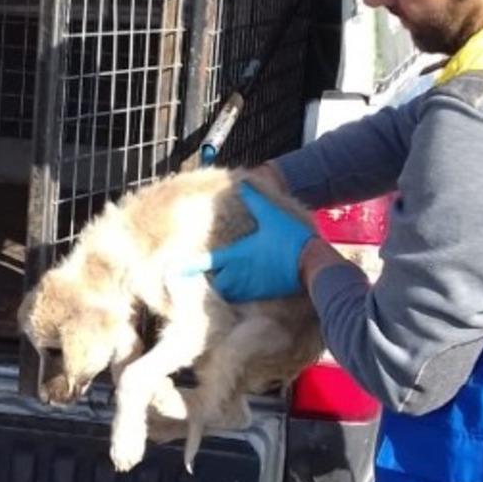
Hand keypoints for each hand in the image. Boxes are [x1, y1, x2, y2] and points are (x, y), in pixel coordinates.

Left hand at [188, 181, 310, 301]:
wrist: (311, 264)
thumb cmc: (289, 239)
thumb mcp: (271, 215)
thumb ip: (254, 201)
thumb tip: (242, 182)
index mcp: (235, 255)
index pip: (202, 264)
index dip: (185, 268)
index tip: (172, 270)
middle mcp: (236, 274)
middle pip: (211, 282)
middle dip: (206, 279)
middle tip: (200, 274)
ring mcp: (247, 287)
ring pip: (224, 292)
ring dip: (220, 287)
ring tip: (218, 281)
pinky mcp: (258, 295)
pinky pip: (239, 298)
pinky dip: (234, 294)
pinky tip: (238, 287)